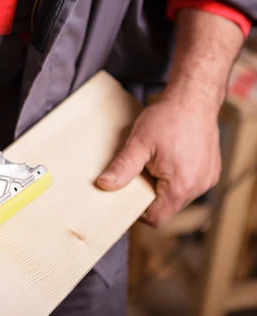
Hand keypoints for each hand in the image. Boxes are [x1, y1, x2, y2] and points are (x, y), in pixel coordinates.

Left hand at [96, 94, 221, 226]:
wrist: (194, 98)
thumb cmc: (168, 118)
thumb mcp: (139, 143)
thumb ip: (123, 167)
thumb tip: (104, 184)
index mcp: (180, 186)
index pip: (156, 218)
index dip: (138, 212)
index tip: (126, 197)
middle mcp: (198, 187)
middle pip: (167, 207)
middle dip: (149, 195)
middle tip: (138, 174)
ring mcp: (208, 179)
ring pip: (178, 196)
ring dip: (163, 186)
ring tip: (154, 164)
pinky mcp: (211, 171)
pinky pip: (189, 184)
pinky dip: (176, 177)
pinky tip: (168, 159)